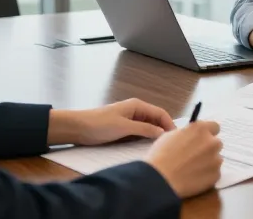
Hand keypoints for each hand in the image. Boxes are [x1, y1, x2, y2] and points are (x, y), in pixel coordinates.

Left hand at [48, 98, 174, 145]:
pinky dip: (144, 139)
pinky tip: (146, 147)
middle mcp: (135, 111)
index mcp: (137, 106)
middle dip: (163, 130)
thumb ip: (145, 130)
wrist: (76, 128)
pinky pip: (139, 133)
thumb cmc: (99, 124)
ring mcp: (129, 120)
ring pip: (148, 127)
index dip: (170, 124)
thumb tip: (162, 133)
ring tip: (160, 147)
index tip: (176, 138)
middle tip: (170, 145)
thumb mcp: (124, 127)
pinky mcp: (123, 129)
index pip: (161, 113)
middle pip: (156, 120)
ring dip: (154, 135)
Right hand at [146, 121, 223, 197]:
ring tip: (192, 169)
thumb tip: (190, 137)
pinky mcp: (216, 175)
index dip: (207, 133)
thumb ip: (187, 133)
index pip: (214, 126)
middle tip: (194, 156)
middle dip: (207, 148)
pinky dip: (207, 175)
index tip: (201, 139)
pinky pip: (214, 173)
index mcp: (200, 129)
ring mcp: (216, 159)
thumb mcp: (171, 135)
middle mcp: (212, 142)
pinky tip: (194, 178)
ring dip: (208, 162)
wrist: (161, 179)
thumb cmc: (161, 156)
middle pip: (215, 143)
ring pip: (216, 159)